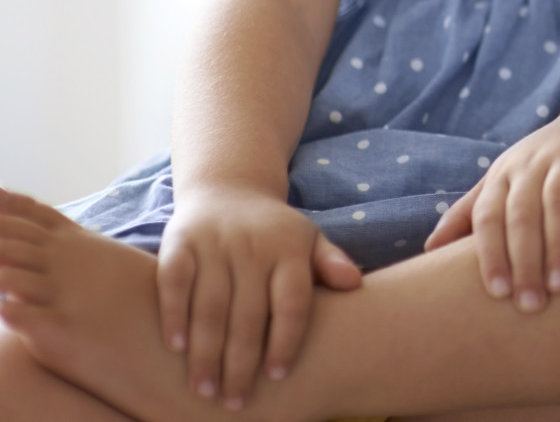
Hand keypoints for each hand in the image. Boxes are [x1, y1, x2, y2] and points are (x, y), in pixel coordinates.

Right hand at [156, 185, 362, 408]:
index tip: (278, 376)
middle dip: (241, 363)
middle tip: (236, 403)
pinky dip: (174, 314)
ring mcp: (215, 243)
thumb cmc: (274, 232)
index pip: (291, 302)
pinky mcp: (179, 241)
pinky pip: (175, 281)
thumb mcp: (309, 241)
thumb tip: (355, 284)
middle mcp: (253, 246)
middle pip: (248, 313)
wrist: (228, 189)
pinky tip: (176, 347)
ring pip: (210, 304)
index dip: (285, 341)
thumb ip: (330, 263)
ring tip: (205, 390)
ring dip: (206, 352)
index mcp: (290, 249)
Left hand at [424, 109, 559, 311]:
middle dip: (525, 260)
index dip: (491, 254)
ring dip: (559, 243)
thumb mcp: (504, 181)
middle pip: (522, 214)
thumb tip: (428, 250)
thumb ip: (471, 213)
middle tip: (531, 303)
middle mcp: (533, 163)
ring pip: (559, 199)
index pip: (489, 217)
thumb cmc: (544, 166)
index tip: (498, 293)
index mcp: (504, 175)